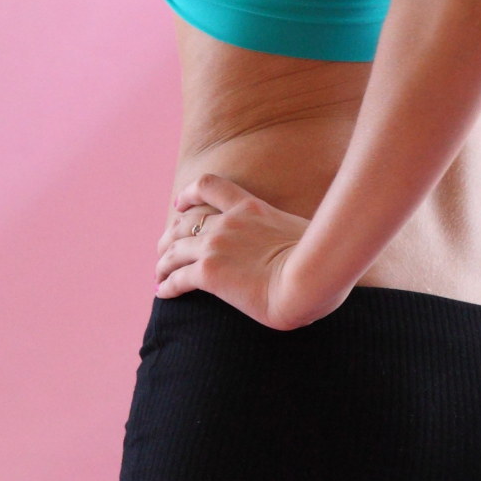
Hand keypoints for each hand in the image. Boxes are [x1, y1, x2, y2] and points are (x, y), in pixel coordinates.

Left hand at [154, 174, 329, 327]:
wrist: (311, 278)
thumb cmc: (322, 262)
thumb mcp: (310, 234)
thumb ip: (296, 236)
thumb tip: (312, 249)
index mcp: (250, 208)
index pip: (209, 186)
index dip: (188, 194)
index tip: (178, 205)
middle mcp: (227, 223)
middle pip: (183, 222)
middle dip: (169, 236)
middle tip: (163, 250)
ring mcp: (215, 246)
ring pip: (173, 251)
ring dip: (162, 263)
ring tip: (158, 274)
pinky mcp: (209, 272)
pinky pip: (177, 278)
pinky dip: (166, 285)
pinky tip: (162, 293)